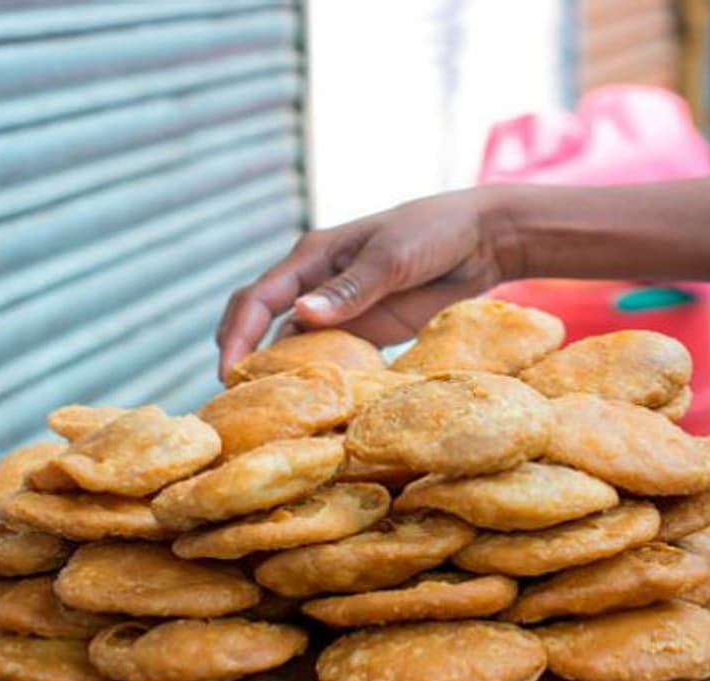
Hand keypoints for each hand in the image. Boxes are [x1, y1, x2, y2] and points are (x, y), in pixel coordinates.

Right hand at [216, 188, 520, 379]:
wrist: (482, 241)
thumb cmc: (433, 232)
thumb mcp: (391, 257)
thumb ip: (350, 289)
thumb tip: (301, 316)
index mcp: (312, 258)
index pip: (257, 298)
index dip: (237, 334)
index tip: (227, 374)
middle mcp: (316, 285)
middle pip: (263, 324)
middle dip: (242, 358)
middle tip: (233, 406)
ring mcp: (341, 310)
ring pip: (295, 347)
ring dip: (280, 376)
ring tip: (268, 419)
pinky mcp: (368, 331)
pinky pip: (333, 358)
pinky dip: (321, 379)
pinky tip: (317, 406)